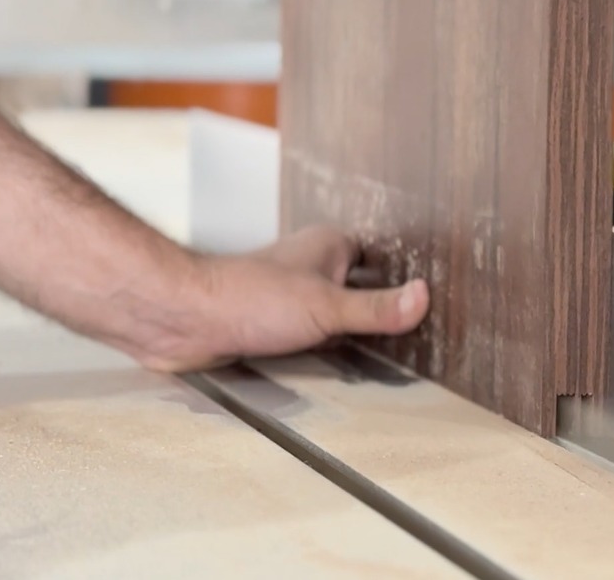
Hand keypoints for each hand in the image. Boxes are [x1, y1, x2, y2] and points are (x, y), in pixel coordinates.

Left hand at [136, 226, 429, 371]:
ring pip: (335, 312)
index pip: (382, 256)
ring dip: (350, 332)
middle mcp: (310, 264)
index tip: (430, 300)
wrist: (183, 321)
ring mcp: (290, 293)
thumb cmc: (247, 301)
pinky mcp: (270, 322)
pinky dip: (324, 348)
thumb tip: (425, 298)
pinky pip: (310, 333)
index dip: (403, 277)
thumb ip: (378, 309)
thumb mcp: (328, 308)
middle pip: (361, 285)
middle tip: (412, 335)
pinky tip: (335, 367)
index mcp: (330, 245)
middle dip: (379, 308)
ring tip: (382, 358)